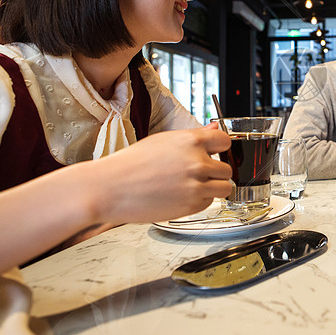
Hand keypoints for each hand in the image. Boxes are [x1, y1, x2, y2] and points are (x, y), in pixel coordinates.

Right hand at [80, 125, 233, 224]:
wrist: (109, 188)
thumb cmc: (130, 164)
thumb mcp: (163, 141)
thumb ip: (194, 137)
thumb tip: (215, 128)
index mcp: (190, 141)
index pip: (225, 141)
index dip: (220, 148)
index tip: (215, 153)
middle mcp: (197, 162)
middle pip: (226, 169)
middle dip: (215, 173)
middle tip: (197, 175)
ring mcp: (196, 185)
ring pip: (224, 188)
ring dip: (212, 188)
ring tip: (191, 187)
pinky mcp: (191, 205)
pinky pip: (209, 203)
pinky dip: (200, 201)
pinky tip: (181, 196)